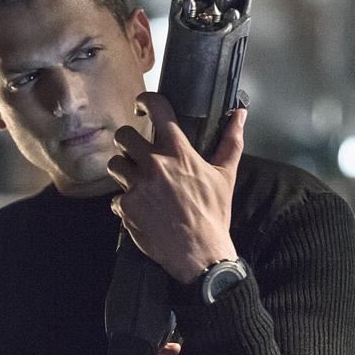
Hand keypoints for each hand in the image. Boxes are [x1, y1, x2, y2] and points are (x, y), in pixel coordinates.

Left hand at [107, 91, 245, 283]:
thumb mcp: (225, 176)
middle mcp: (155, 164)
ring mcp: (138, 186)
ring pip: (115, 164)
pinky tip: (139, 209)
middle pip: (124, 135)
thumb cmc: (214, 214)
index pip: (157, 109)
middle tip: (135, 151)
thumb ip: (231, 142)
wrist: (200, 254)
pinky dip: (125, 202)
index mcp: (179, 152)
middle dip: (128, 141)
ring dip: (123, 170)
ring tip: (135, 180)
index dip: (145, 100)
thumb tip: (240, 115)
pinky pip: (116, 197)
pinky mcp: (126, 207)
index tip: (141, 105)